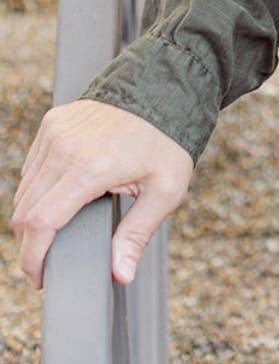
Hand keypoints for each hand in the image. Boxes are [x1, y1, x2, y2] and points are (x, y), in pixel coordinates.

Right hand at [10, 99, 194, 290]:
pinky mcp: (53, 121)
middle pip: (25, 211)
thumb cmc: (168, 137)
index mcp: (91, 166)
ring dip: (31, 218)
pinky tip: (57, 199)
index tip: (39, 278)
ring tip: (54, 234)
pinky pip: (32, 167)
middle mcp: (66, 147)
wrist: (166, 85)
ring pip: (24, 190)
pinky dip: (36, 190)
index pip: (41, 223)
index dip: (32, 259)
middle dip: (29, 245)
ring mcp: (56, 131)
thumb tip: (121, 274)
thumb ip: (137, 234)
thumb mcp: (165, 189)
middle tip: (47, 263)